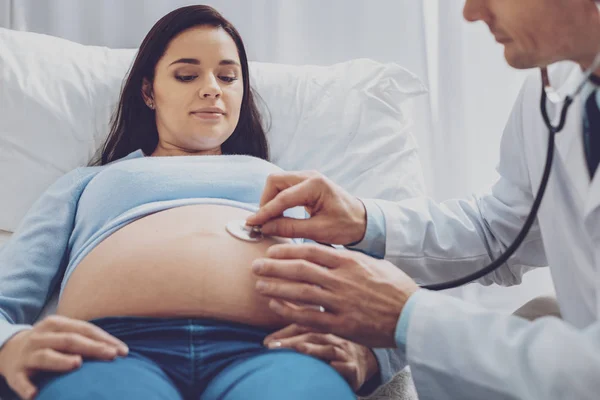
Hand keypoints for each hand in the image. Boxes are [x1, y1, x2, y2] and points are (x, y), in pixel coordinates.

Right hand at [0, 315, 128, 399]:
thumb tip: (119, 350)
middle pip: (69, 340)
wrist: (7, 349)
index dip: (104, 339)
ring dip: (61, 361)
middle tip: (111, 355)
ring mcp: (28, 354)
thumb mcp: (63, 334)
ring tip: (77, 364)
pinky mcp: (15, 372)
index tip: (123, 351)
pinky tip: (34, 394)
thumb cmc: (48, 342)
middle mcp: (42, 337)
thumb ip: (86, 339)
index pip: (85, 329)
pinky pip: (19, 381)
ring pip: (45, 356)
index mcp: (56, 324)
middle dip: (92, 347)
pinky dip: (26, 387)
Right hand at [245, 171, 366, 244]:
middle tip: (262, 222)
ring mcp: (307, 178)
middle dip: (265, 201)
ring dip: (270, 201)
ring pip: (277, 183)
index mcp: (316, 185)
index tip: (251, 224)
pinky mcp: (306, 184)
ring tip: (268, 221)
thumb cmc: (346, 225)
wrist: (362, 220)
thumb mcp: (318, 231)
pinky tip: (276, 216)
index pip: (282, 197)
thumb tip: (265, 228)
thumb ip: (290, 228)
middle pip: (275, 181)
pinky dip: (277, 200)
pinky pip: (284, 188)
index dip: (265, 211)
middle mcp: (310, 176)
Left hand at [253, 244, 419, 347]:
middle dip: (273, 267)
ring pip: (300, 292)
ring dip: (275, 288)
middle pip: (299, 269)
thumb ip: (348, 257)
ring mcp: (340, 302)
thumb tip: (328, 252)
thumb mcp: (373, 263)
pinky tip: (274, 307)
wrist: (412, 314)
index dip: (286, 250)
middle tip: (255, 266)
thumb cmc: (394, 287)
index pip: (310, 250)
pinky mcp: (341, 324)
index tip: (271, 251)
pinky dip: (288, 312)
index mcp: (349, 261)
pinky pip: (309, 317)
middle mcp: (341, 279)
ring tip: (259, 285)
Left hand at [264, 324, 378, 390]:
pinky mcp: (353, 369)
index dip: (284, 332)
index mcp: (323, 327)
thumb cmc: (331, 347)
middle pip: (312, 336)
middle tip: (273, 348)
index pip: (302, 326)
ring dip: (312, 350)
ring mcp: (345, 352)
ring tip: (298, 350)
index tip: (266, 343)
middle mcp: (334, 337)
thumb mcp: (316, 338)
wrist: (364, 359)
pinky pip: (346, 367)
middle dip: (291, 341)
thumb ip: (294, 335)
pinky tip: (329, 366)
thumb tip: (265, 342)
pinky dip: (337, 366)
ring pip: (329, 349)